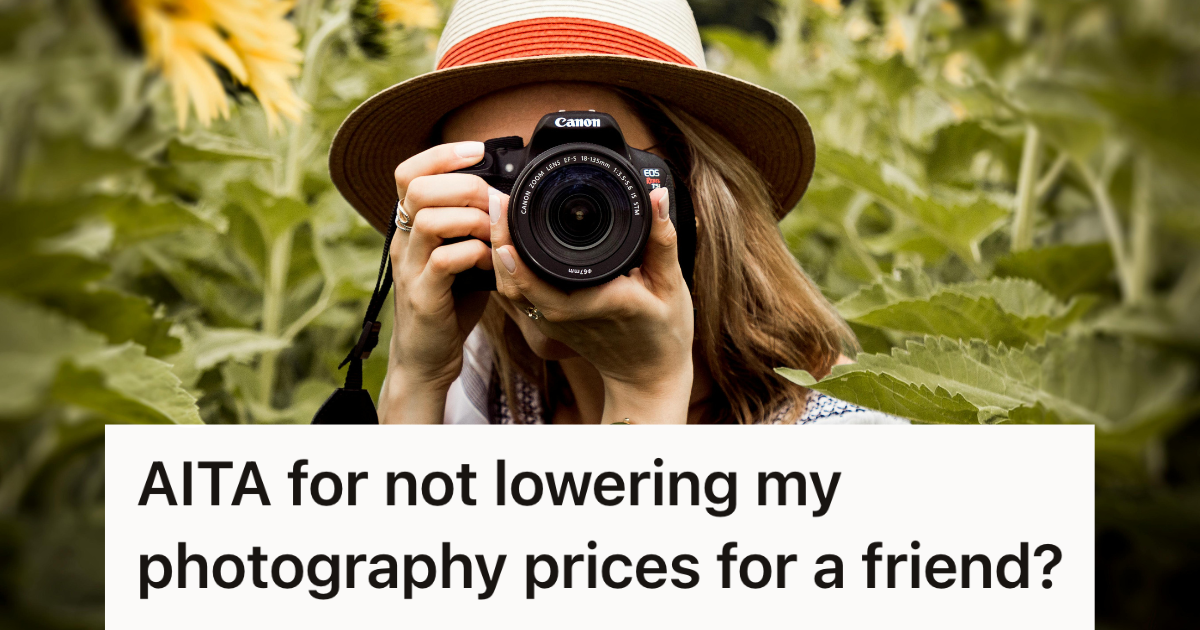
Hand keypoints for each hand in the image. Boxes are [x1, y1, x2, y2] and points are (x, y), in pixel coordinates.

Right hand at [378, 141, 492, 423]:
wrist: (426, 358)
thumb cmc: (449, 304)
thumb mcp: (461, 256)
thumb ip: (475, 228)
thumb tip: (509, 199)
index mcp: (410, 227)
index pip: (408, 173)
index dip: (441, 154)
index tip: (477, 150)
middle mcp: (402, 242)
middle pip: (417, 188)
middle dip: (464, 185)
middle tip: (494, 202)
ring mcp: (409, 269)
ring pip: (429, 219)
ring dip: (471, 219)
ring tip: (493, 234)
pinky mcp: (422, 296)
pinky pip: (444, 261)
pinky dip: (474, 254)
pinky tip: (490, 263)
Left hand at [490, 187, 694, 423]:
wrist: (648, 376)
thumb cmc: (664, 333)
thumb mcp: (671, 284)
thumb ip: (662, 239)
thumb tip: (656, 196)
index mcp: (596, 303)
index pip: (542, 282)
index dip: (516, 253)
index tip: (507, 213)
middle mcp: (567, 316)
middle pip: (514, 281)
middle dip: (499, 239)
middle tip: (497, 200)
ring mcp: (554, 323)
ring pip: (510, 289)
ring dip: (498, 252)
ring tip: (499, 212)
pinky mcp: (549, 324)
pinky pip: (518, 295)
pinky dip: (508, 268)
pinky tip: (507, 240)